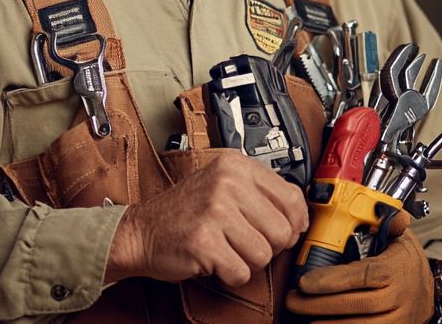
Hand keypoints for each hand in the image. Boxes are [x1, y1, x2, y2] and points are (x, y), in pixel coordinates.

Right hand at [104, 150, 307, 285]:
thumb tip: (301, 215)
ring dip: (248, 261)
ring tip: (229, 250)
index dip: (295, 222)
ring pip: (264, 254)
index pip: (292, 197)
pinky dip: (231, 274)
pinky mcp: (204, 242)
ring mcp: (215, 212)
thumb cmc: (183, 212)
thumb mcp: (223, 185)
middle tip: (249, 244)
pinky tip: (216, 260)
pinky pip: (241, 271)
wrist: (140, 231)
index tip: (288, 230)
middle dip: (270, 246)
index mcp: (236, 166)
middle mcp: (227, 184)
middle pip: (282, 230)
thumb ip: (260, 193)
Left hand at [286, 213, 433, 323]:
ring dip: (324, 323)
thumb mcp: (401, 240)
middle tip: (292, 300)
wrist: (428, 296)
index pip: (361, 275)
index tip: (304, 283)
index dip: (330, 281)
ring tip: (301, 315)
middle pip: (351, 305)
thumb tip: (373, 206)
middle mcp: (397, 298)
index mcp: (396, 269)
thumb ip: (386, 223)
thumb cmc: (406, 266)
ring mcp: (395, 321)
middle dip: (316, 304)